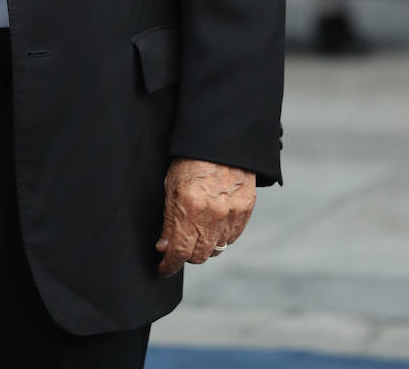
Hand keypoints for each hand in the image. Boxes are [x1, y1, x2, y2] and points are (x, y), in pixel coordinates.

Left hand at [156, 158, 255, 275]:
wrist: (221, 139)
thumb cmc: (191, 158)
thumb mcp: (171, 185)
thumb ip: (169, 220)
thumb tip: (163, 248)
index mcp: (191, 208)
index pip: (179, 252)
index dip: (169, 265)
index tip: (163, 269)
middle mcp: (213, 216)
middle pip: (199, 256)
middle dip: (186, 255)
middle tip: (178, 246)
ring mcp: (232, 214)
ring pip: (217, 249)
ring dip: (204, 246)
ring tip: (196, 232)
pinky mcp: (245, 210)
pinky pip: (231, 237)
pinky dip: (221, 237)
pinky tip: (213, 225)